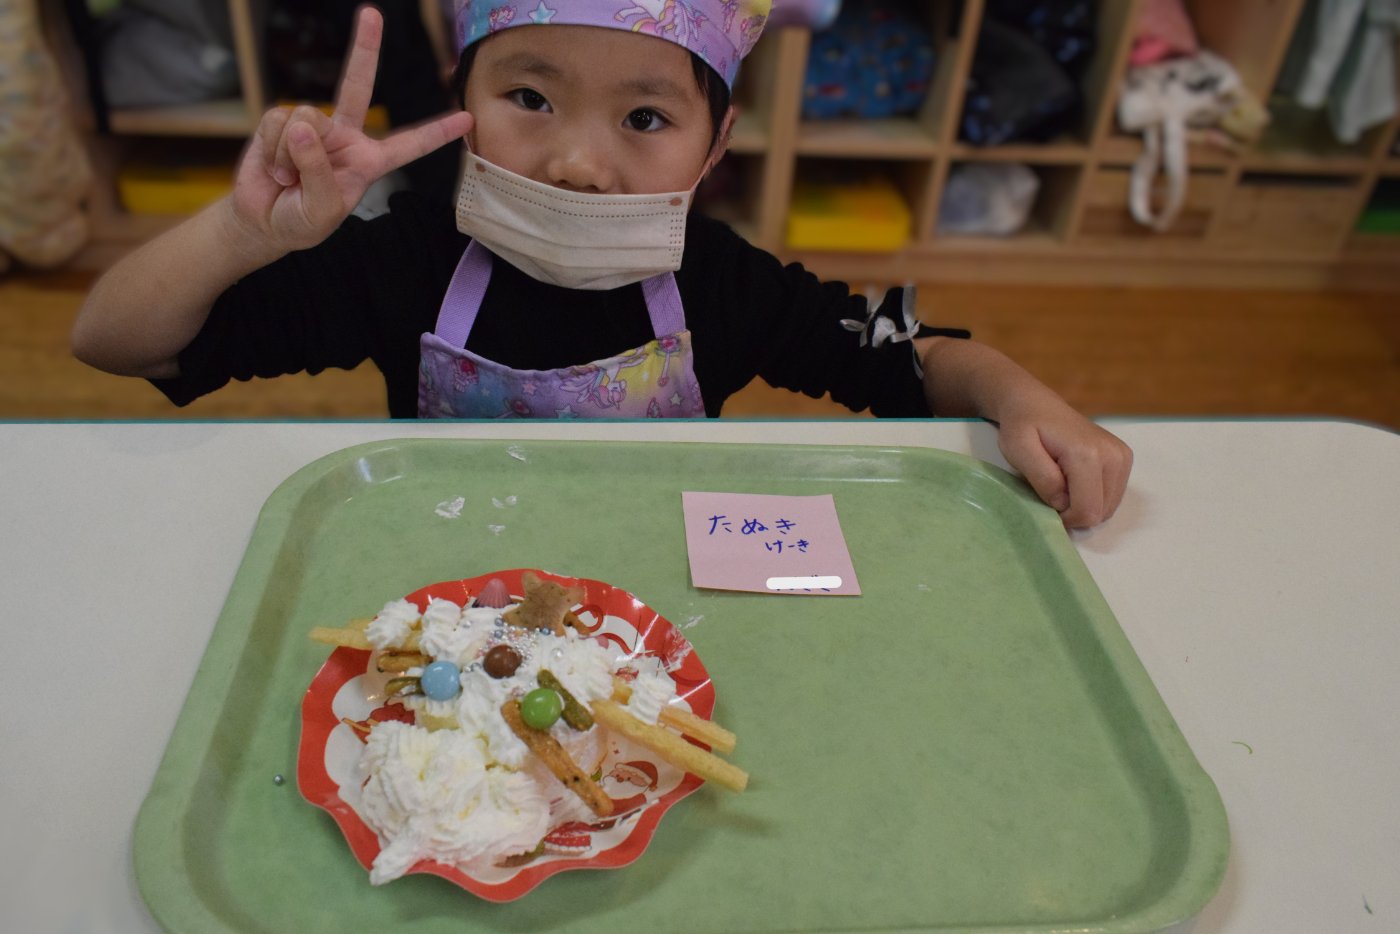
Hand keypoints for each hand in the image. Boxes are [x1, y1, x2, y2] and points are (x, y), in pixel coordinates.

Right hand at [229, 6, 472, 254]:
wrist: (262, 221)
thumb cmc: (300, 221)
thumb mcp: (320, 210)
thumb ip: (318, 172)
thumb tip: (304, 126)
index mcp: (369, 161)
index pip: (408, 145)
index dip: (436, 132)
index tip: (467, 119)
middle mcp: (345, 137)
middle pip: (357, 86)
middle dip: (364, 49)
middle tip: (371, 14)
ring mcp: (313, 126)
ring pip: (307, 116)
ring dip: (292, 154)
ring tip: (289, 179)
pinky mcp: (281, 121)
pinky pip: (279, 121)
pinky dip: (273, 149)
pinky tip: (275, 169)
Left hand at [995, 397, 1132, 528]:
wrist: (1036, 404)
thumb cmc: (1022, 426)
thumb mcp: (1018, 451)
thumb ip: (1042, 479)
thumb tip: (1064, 503)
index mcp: (1088, 455)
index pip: (1087, 511)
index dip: (1065, 517)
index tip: (1046, 501)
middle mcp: (1114, 456)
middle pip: (1101, 513)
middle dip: (1074, 511)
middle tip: (1052, 491)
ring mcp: (1122, 457)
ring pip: (1108, 507)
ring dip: (1083, 504)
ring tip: (1062, 483)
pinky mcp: (1123, 459)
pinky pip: (1111, 496)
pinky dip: (1092, 496)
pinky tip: (1074, 480)